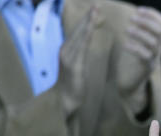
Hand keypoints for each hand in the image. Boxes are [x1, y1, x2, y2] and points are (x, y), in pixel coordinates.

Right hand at [53, 7, 98, 135]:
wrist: (62, 101)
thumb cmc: (71, 86)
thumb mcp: (77, 67)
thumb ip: (80, 55)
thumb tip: (86, 46)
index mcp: (67, 50)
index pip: (79, 32)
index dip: (87, 20)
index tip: (96, 9)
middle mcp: (65, 50)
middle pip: (79, 30)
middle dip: (88, 17)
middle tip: (98, 4)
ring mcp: (68, 57)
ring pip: (80, 36)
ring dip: (88, 22)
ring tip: (96, 11)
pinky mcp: (73, 65)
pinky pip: (81, 47)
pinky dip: (86, 35)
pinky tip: (92, 28)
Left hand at [115, 6, 160, 112]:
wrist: (134, 79)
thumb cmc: (134, 57)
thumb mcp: (140, 40)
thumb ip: (141, 28)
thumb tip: (137, 13)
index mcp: (159, 39)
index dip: (152, 14)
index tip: (139, 10)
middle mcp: (159, 47)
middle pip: (160, 32)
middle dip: (146, 22)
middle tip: (132, 18)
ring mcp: (155, 58)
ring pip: (153, 43)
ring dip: (140, 34)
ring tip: (127, 30)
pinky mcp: (147, 67)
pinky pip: (144, 56)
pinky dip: (135, 48)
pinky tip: (126, 44)